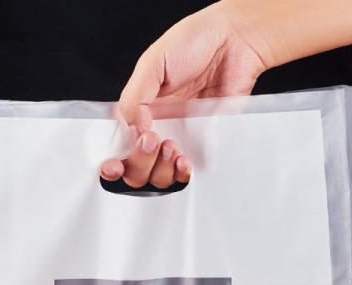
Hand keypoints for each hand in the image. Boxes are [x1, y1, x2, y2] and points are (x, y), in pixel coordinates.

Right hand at [100, 0, 267, 188]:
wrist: (235, 42)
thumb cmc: (194, 42)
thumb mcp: (153, 62)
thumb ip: (135, 97)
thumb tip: (135, 130)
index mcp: (140, 110)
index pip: (120, 145)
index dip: (116, 160)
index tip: (117, 161)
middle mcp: (157, 128)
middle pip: (137, 168)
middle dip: (140, 163)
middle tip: (153, 141)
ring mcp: (180, 139)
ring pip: (160, 176)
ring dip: (161, 169)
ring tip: (172, 145)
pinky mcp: (203, 144)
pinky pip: (188, 171)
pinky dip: (183, 172)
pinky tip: (185, 158)